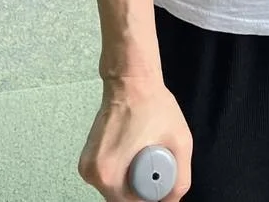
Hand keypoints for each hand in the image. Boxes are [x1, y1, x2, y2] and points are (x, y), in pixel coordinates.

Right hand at [79, 73, 192, 199]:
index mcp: (108, 175)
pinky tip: (133, 150)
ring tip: (144, 152)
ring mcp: (87, 167)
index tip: (161, 177)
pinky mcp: (87, 161)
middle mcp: (92, 175)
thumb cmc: (153, 105)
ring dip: (132, 180)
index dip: (151, 196)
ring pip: (116, 190)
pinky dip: (122, 170)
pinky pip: (109, 177)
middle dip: (142, 188)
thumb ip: (180, 180)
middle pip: (123, 200)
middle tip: (156, 161)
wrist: (131, 79)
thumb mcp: (180, 143)